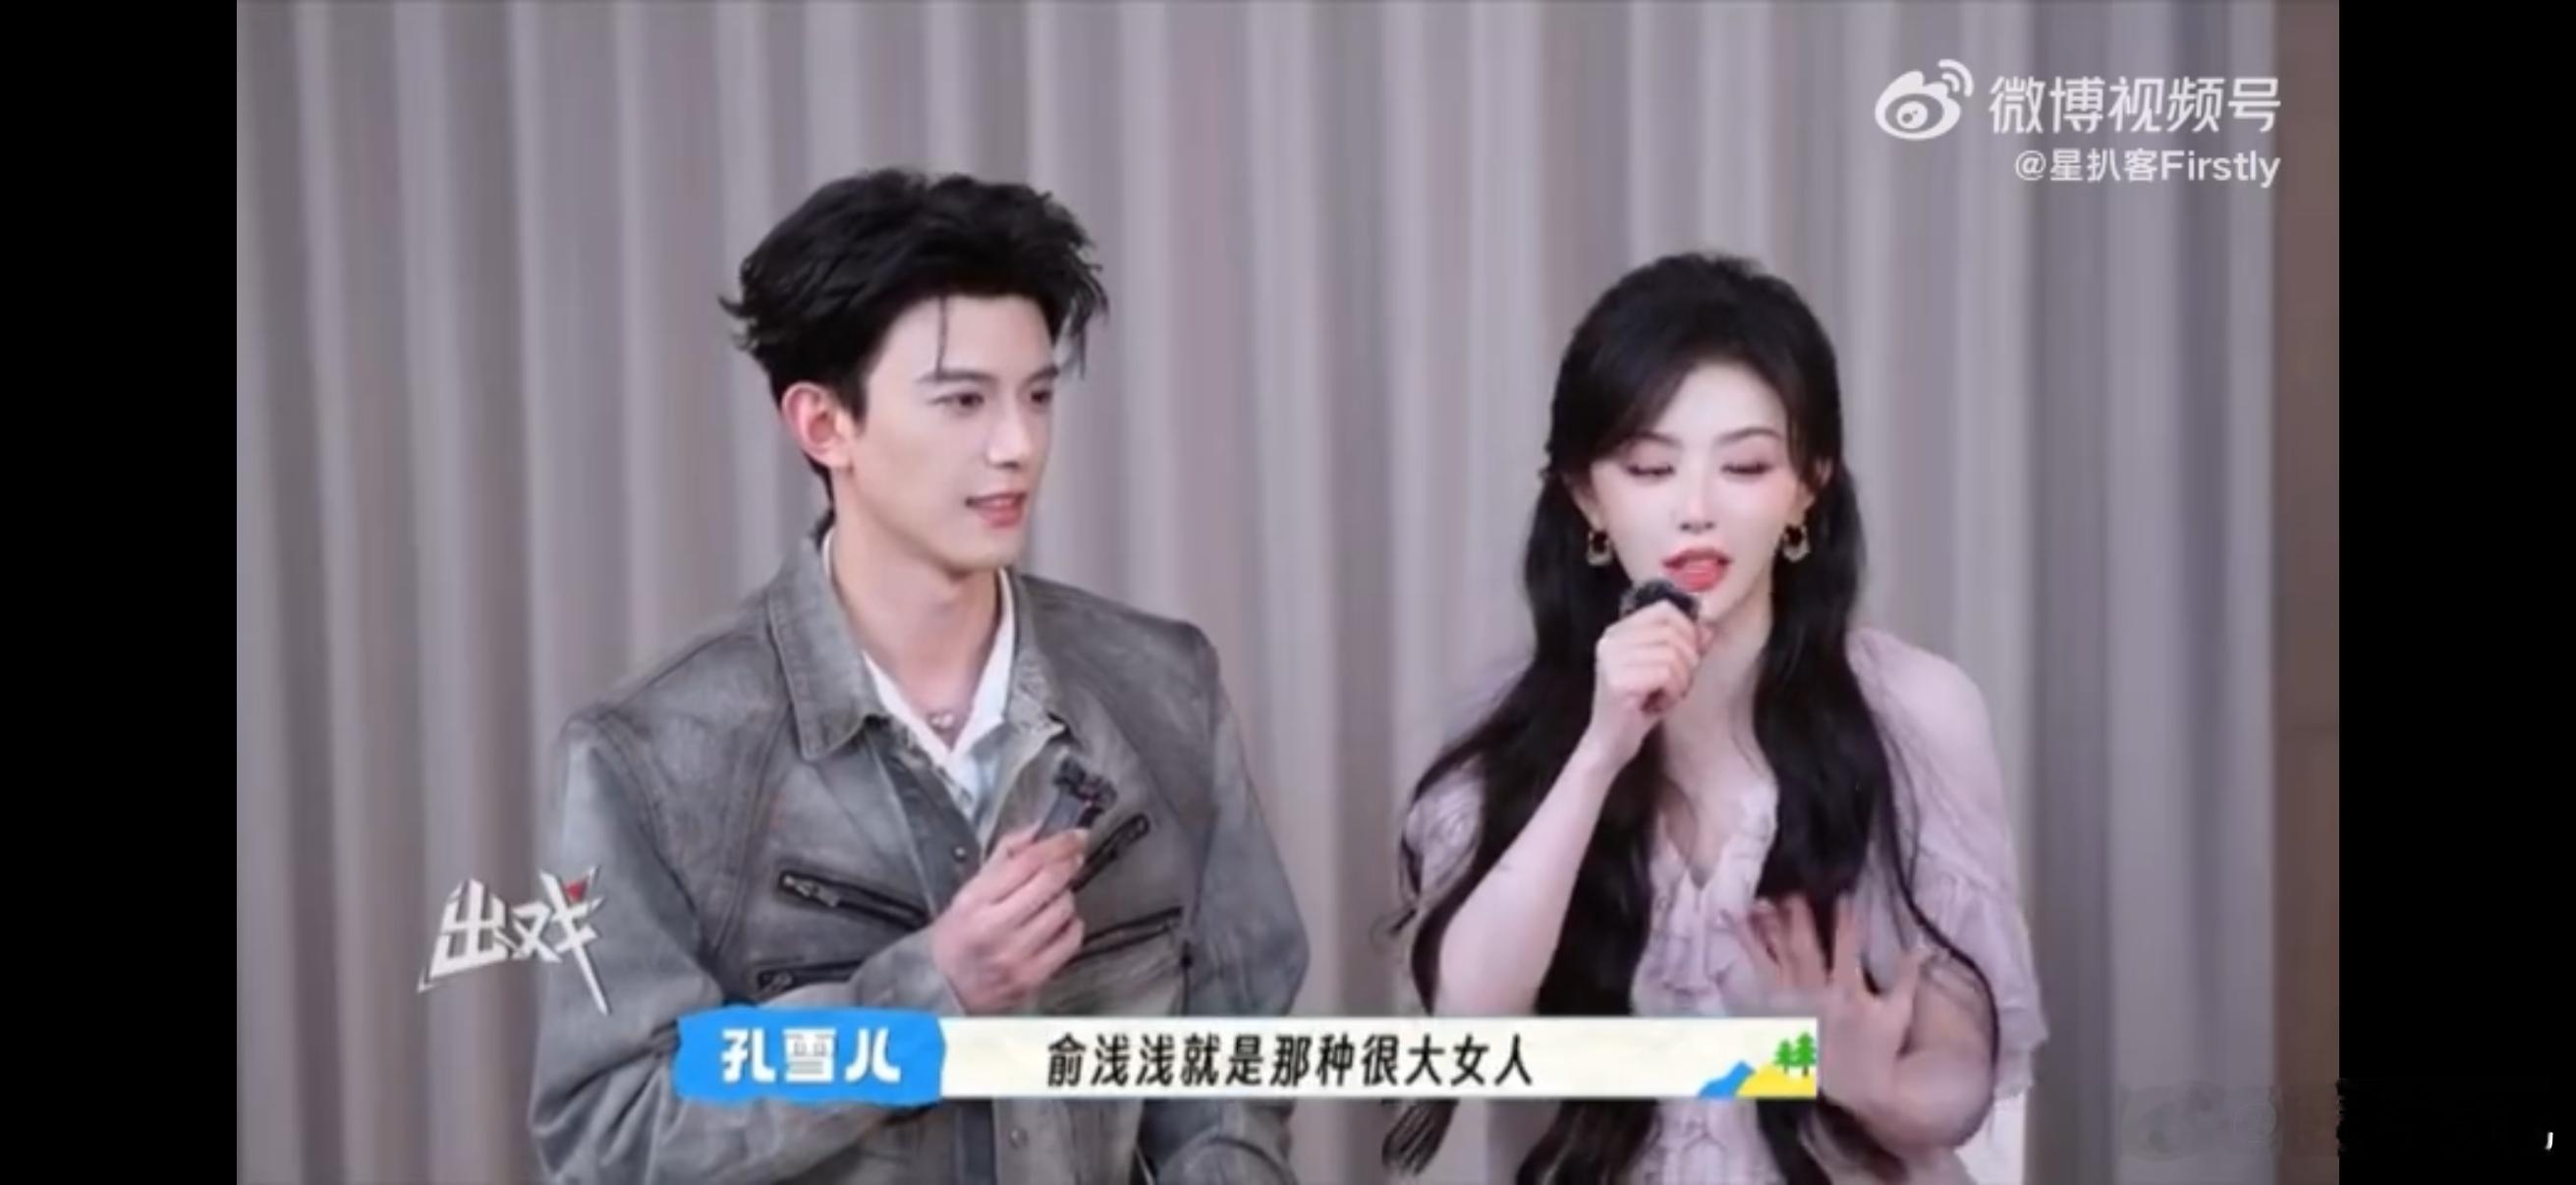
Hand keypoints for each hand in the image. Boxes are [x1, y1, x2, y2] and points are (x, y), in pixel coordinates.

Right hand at [928, 824, 1087, 1013]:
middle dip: (1068, 863)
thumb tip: (1036, 831)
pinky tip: (1057, 924)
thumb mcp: (969, 892)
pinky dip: (1071, 926)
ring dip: (1064, 896)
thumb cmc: (956, 938)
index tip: (1074, 836)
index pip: (1027, 862)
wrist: (943, 987)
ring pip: (1063, 909)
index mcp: (976, 902)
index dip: (1058, 844)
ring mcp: (1016, 956)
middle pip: (1050, 882)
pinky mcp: (1033, 977)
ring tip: (1051, 898)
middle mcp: (995, 928)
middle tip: (1073, 857)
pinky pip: (1070, 941)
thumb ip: (1004, 857)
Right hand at [1578, 601, 1714, 766]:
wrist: (1611, 744)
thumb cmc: (1640, 707)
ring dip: (1681, 680)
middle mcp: (1610, 639)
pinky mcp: (1618, 680)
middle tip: (1678, 685)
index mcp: (1619, 631)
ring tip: (1667, 696)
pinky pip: (1666, 673)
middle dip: (1688, 661)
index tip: (1688, 658)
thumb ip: (1686, 645)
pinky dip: (1673, 692)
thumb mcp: (1667, 670)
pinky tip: (1660, 705)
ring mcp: (1611, 659)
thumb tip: (1709, 627)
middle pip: (1673, 632)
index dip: (1687, 631)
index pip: (1665, 610)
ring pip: (1673, 654)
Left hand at [1737, 892, 1933, 1117]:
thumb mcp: (1899, 1014)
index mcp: (1848, 992)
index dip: (1845, 922)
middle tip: (1789, 894)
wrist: (1858, 1086)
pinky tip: (1735, 944)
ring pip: (1775, 963)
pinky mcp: (1779, 1016)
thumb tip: (1921, 946)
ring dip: (1764, 934)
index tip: (1843, 896)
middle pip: (1803, 950)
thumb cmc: (1880, 1049)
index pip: (1847, 948)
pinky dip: (1747, 965)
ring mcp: (1794, 1006)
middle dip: (1796, 920)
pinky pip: (1759, 987)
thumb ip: (1907, 978)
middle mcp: (1816, 996)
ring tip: (1753, 907)